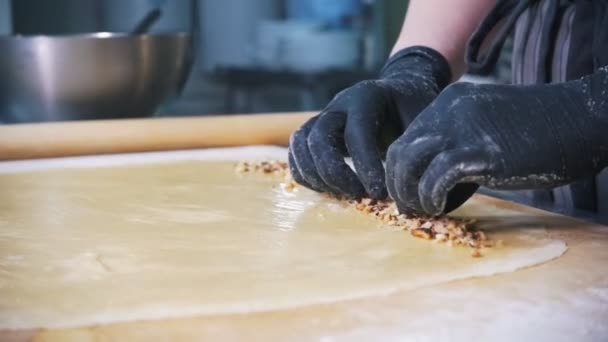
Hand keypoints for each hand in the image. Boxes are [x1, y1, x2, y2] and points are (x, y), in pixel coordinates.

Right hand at [288, 46, 451, 198]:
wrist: (398, 91)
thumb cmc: (412, 109)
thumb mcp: (421, 120)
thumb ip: (414, 150)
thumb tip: (411, 195)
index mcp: (366, 97)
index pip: (357, 132)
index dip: (365, 165)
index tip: (380, 193)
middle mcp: (338, 104)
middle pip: (319, 137)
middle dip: (335, 172)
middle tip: (358, 195)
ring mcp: (322, 117)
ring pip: (301, 144)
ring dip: (317, 175)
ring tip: (344, 195)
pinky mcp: (313, 131)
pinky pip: (297, 153)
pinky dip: (307, 175)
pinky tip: (331, 190)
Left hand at [386, 67, 607, 215]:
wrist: (580, 118)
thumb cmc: (538, 131)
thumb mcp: (487, 127)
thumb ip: (460, 142)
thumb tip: (436, 178)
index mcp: (448, 103)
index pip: (406, 139)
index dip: (400, 171)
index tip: (409, 193)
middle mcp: (448, 110)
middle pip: (398, 152)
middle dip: (396, 185)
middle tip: (409, 208)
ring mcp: (463, 129)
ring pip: (409, 163)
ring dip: (409, 194)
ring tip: (424, 210)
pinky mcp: (482, 151)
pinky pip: (436, 177)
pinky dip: (431, 197)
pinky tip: (441, 207)